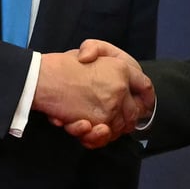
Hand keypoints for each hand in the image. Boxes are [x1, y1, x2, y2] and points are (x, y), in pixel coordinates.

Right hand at [33, 47, 152, 147]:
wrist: (43, 79)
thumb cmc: (64, 65)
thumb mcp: (89, 51)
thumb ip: (106, 57)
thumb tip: (115, 75)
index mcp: (122, 68)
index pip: (145, 86)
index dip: (146, 96)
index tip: (145, 104)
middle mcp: (121, 88)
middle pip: (134, 111)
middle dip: (127, 118)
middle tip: (114, 119)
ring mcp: (111, 106)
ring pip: (119, 126)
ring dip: (109, 129)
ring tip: (93, 124)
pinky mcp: (98, 121)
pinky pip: (105, 135)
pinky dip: (97, 137)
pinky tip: (87, 129)